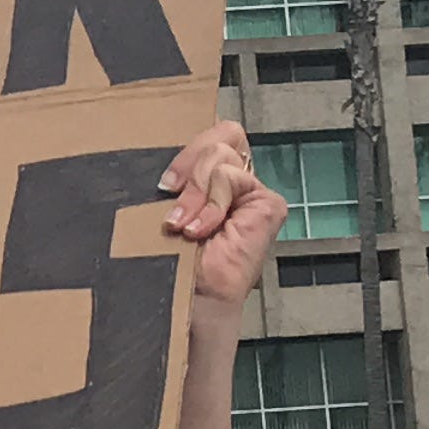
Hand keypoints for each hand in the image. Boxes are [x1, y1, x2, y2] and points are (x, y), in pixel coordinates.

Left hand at [158, 121, 281, 307]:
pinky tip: (201, 230)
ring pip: (221, 156)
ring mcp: (252, 192)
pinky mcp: (267, 203)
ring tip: (183, 226)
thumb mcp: (165, 206)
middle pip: (222, 134)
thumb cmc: (171, 258)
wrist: (188, 294)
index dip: (187, 150)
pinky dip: (211, 203)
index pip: (211, 134)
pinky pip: (232, 177)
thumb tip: (161, 158)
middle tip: (169, 194)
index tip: (163, 184)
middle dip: (190, 163)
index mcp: (211, 179)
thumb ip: (177, 178)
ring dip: (195, 193)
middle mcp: (235, 182)